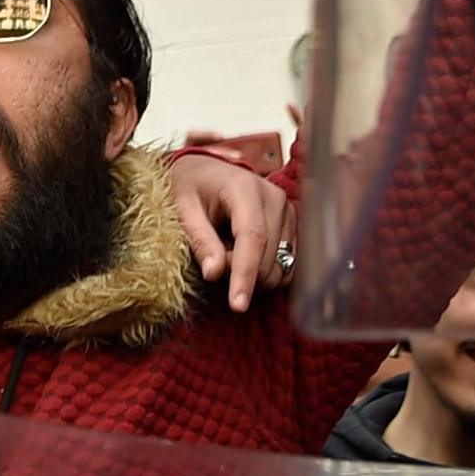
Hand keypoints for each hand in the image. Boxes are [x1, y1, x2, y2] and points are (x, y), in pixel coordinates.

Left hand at [169, 151, 294, 312]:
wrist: (205, 170)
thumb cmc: (190, 187)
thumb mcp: (182, 209)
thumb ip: (199, 239)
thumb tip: (215, 273)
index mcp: (244, 188)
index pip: (252, 238)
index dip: (246, 274)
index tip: (238, 305)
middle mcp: (274, 197)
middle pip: (267, 256)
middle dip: (240, 273)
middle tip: (214, 258)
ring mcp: (287, 209)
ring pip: (280, 263)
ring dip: (253, 270)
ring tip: (228, 250)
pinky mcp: (292, 221)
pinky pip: (287, 261)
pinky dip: (265, 268)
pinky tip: (246, 255)